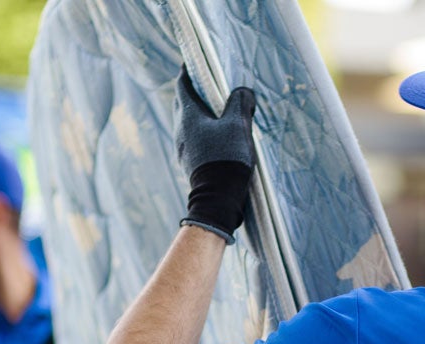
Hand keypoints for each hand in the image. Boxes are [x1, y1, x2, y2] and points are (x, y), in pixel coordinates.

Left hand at [174, 66, 256, 243]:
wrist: (218, 198)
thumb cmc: (227, 158)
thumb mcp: (238, 125)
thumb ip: (240, 102)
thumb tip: (243, 92)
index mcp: (188, 116)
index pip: (183, 85)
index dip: (188, 72)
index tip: (194, 62)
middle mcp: (180, 131)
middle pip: (183, 104)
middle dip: (194, 93)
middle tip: (209, 87)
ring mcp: (183, 149)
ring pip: (188, 123)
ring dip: (199, 115)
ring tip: (217, 113)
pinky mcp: (189, 164)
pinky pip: (193, 140)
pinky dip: (202, 132)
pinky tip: (217, 138)